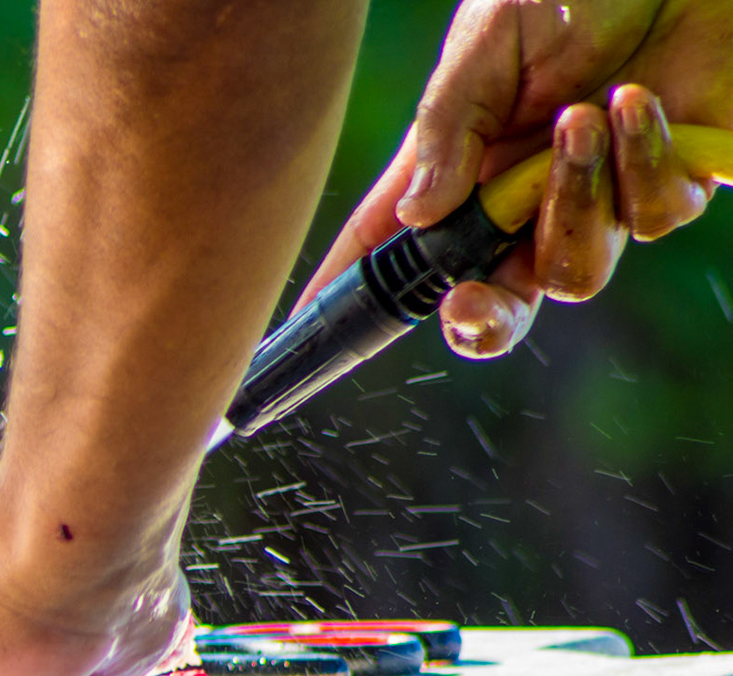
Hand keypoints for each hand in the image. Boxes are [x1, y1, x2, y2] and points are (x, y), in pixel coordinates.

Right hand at [298, 0, 732, 357]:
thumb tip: (417, 218)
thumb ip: (450, 126)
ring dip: (572, 202)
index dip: (354, 289)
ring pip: (574, 271)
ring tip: (583, 115)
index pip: (396, 241)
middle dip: (477, 320)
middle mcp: (527, 191)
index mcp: (466, 158)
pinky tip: (637, 102)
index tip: (310, 331)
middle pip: (493, 298)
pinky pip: (654, 217)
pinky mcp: (675, 182)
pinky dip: (642, 161)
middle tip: (468, 307)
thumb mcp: (492, 34)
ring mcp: (603, 194)